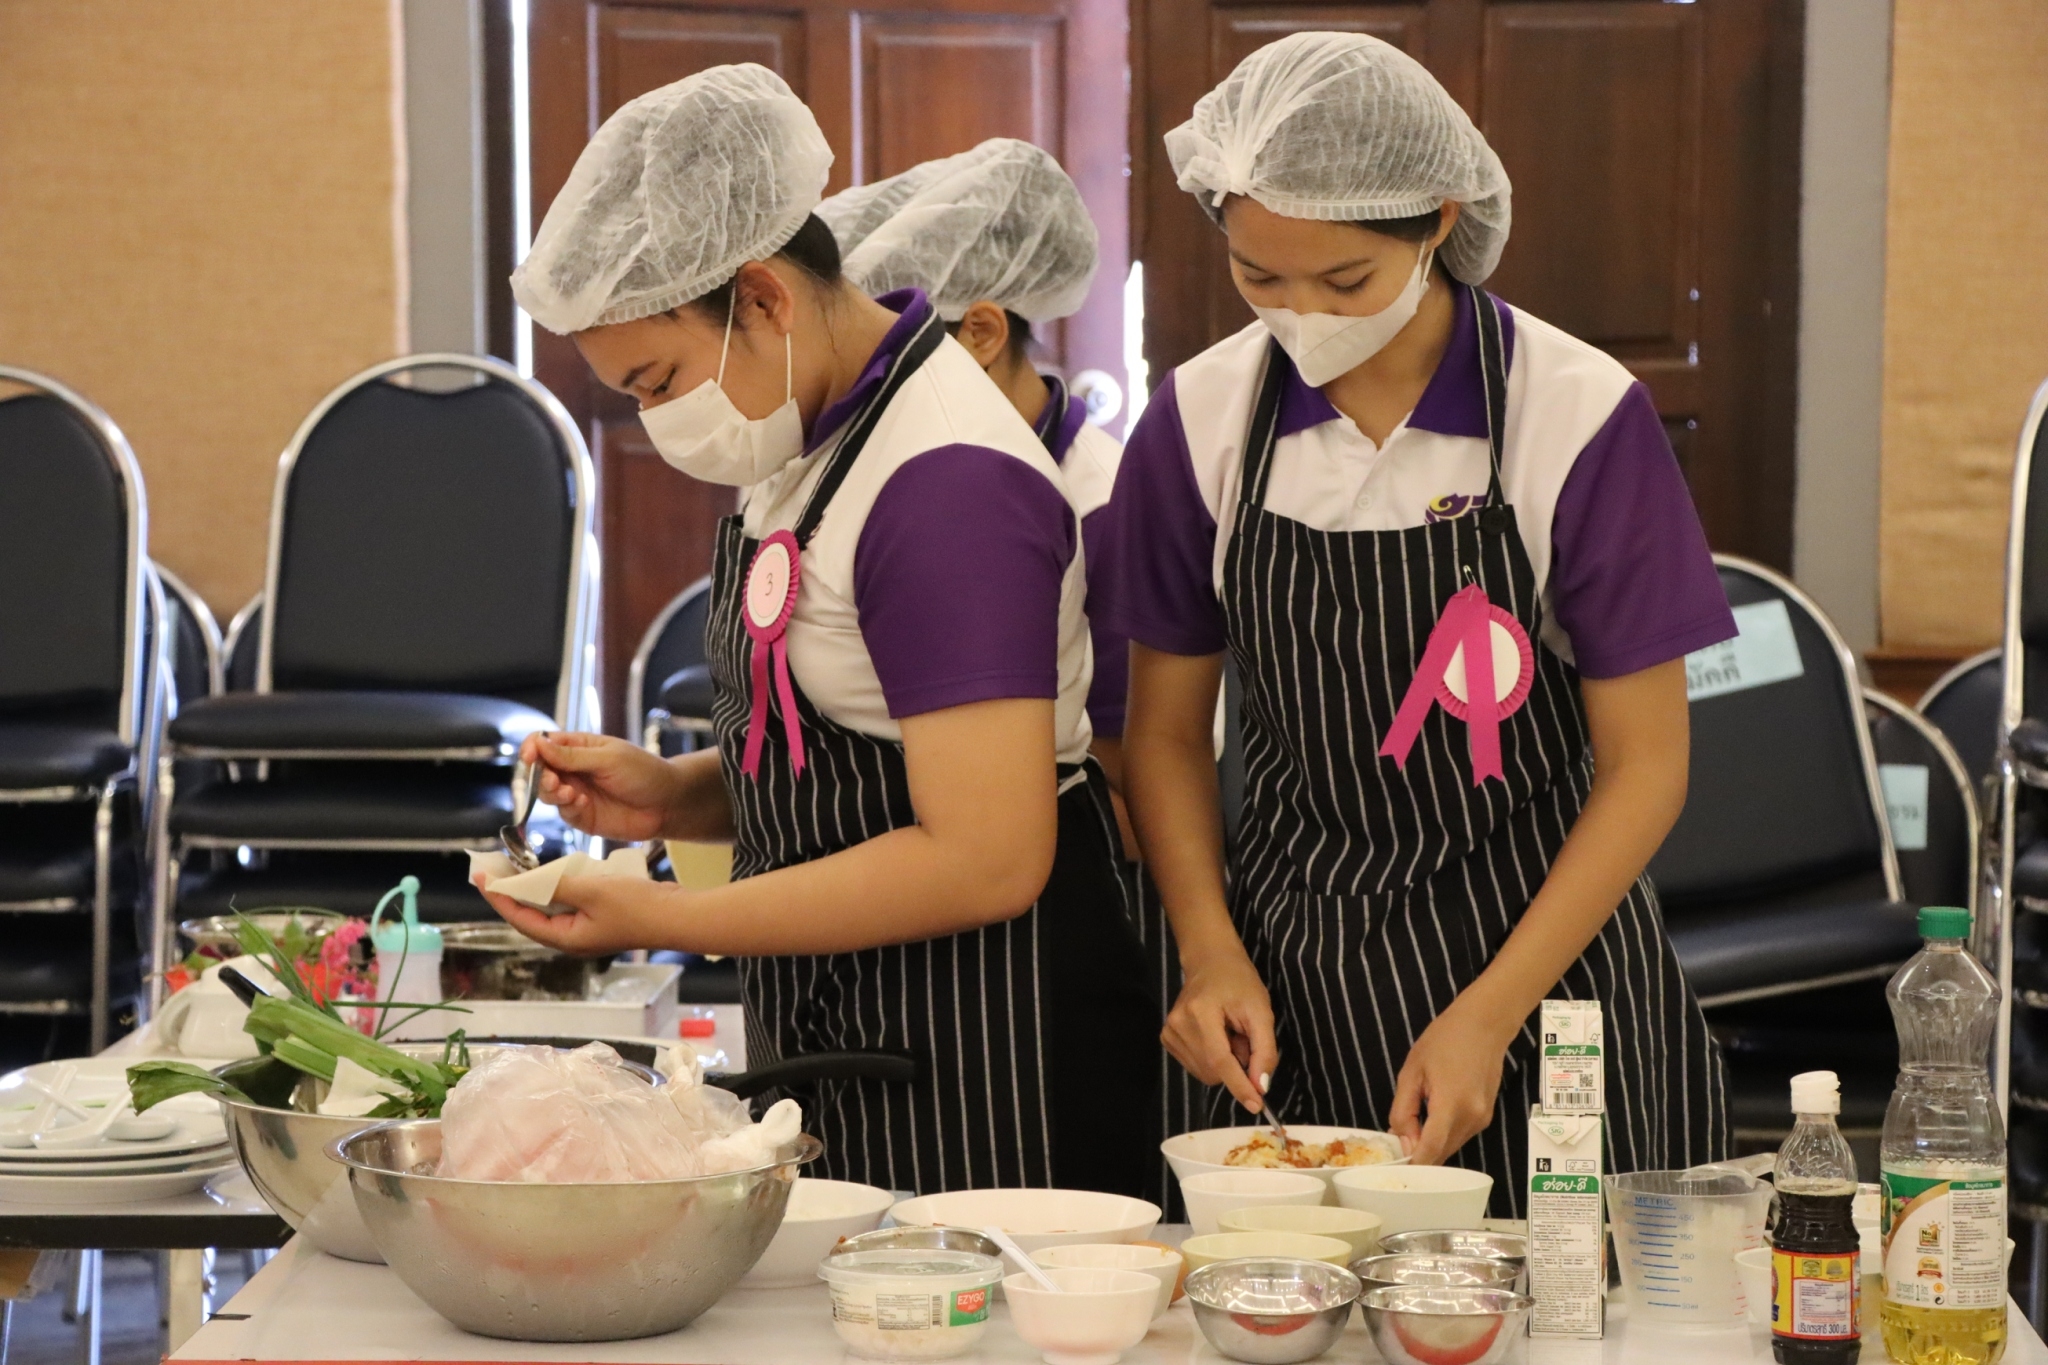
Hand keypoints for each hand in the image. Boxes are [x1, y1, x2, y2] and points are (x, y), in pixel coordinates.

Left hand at [473, 871, 686, 954]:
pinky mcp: (601, 917)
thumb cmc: (637, 907)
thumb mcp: (592, 891)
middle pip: (531, 915)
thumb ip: (558, 886)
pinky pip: (569, 902)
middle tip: (493, 869)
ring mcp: (587, 928)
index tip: (481, 877)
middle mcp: (572, 938)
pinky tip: (555, 870)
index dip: (498, 898)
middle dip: (511, 893)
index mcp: (566, 939)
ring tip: (517, 867)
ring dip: (533, 889)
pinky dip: (557, 887)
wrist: (678, 915)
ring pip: (550, 908)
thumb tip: (528, 883)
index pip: (520, 919)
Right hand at [523, 732, 681, 841]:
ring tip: (570, 792)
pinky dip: (568, 808)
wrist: (668, 803)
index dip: (532, 749)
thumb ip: (573, 755)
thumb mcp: (609, 758)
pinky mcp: (582, 816)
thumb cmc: (644, 772)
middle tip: (554, 781)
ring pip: (547, 793)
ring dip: (552, 793)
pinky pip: (563, 813)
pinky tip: (583, 803)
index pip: (544, 744)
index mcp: (579, 747)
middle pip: (540, 770)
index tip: (530, 756)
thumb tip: (538, 743)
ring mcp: (576, 793)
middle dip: (541, 776)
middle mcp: (573, 770)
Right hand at [1162, 943, 1276, 1114]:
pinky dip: (1212, 1060)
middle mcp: (1178, 1025)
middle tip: (1243, 1038)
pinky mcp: (1167, 1039)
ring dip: (1224, 1062)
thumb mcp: (1261, 1012)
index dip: (1239, 1086)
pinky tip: (1215, 1036)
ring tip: (1228, 1034)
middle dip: (1236, 1065)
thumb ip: (1264, 1050)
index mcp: (1200, 1013)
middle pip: (1214, 1071)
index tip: (1256, 1106)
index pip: (1220, 1061)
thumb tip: (1260, 1087)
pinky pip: (1196, 1067)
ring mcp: (1169, 1033)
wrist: (1210, 961)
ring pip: (1205, 1073)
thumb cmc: (1239, 982)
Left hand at [1387, 1003, 1513, 1164]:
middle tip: (1396, 1145)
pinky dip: (1444, 1135)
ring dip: (1432, 1145)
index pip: (1431, 1149)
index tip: (1394, 1168)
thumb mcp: (1412, 1071)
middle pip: (1442, 1153)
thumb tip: (1402, 1141)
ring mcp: (1482, 1120)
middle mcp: (1471, 1119)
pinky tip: (1431, 1119)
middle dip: (1419, 1155)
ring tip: (1412, 1127)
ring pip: (1451, 1146)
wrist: (1485, 1024)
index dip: (1413, 1164)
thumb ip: (1403, 1110)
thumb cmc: (1444, 1040)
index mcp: (1451, 1105)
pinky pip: (1461, 1136)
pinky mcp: (1486, 1117)